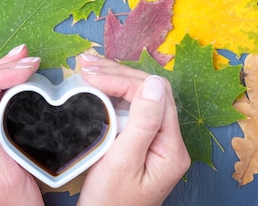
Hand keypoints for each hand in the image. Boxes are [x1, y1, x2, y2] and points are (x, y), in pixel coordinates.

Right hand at [76, 55, 190, 205]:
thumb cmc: (110, 203)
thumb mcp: (124, 162)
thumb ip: (142, 122)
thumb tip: (155, 83)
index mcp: (171, 147)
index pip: (154, 95)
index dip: (122, 80)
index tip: (92, 76)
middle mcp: (169, 142)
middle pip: (149, 92)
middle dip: (117, 74)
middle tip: (86, 66)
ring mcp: (156, 141)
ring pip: (139, 97)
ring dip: (114, 80)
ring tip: (87, 67)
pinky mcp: (141, 143)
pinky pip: (130, 109)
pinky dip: (111, 94)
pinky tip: (96, 85)